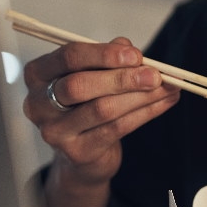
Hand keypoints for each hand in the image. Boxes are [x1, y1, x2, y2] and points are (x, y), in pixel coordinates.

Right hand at [22, 37, 179, 185]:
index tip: (135, 55)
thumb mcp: (95, 74)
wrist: (84, 154)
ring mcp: (54, 131)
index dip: (104, 54)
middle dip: (122, 78)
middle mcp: (38, 103)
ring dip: (141, 96)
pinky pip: (116, 129)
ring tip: (168, 87)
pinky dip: (145, 113)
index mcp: (39, 74)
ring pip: (102, 109)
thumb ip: (110, 59)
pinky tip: (164, 103)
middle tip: (154, 75)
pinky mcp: (76, 153)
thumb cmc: (87, 103)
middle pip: (80, 85)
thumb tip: (133, 52)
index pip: (69, 57)